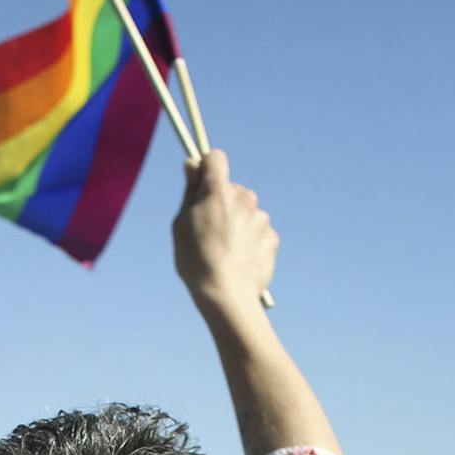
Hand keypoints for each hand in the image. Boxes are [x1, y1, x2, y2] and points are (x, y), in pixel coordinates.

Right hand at [173, 150, 276, 317]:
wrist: (227, 295)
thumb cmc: (196, 261)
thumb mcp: (182, 223)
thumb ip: (190, 190)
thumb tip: (192, 163)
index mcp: (218, 191)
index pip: (215, 158)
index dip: (206, 168)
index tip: (200, 182)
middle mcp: (244, 197)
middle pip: (231, 189)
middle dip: (221, 203)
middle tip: (208, 231)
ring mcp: (260, 217)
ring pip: (246, 212)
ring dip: (237, 224)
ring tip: (224, 251)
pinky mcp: (272, 237)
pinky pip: (258, 232)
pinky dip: (249, 242)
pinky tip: (238, 260)